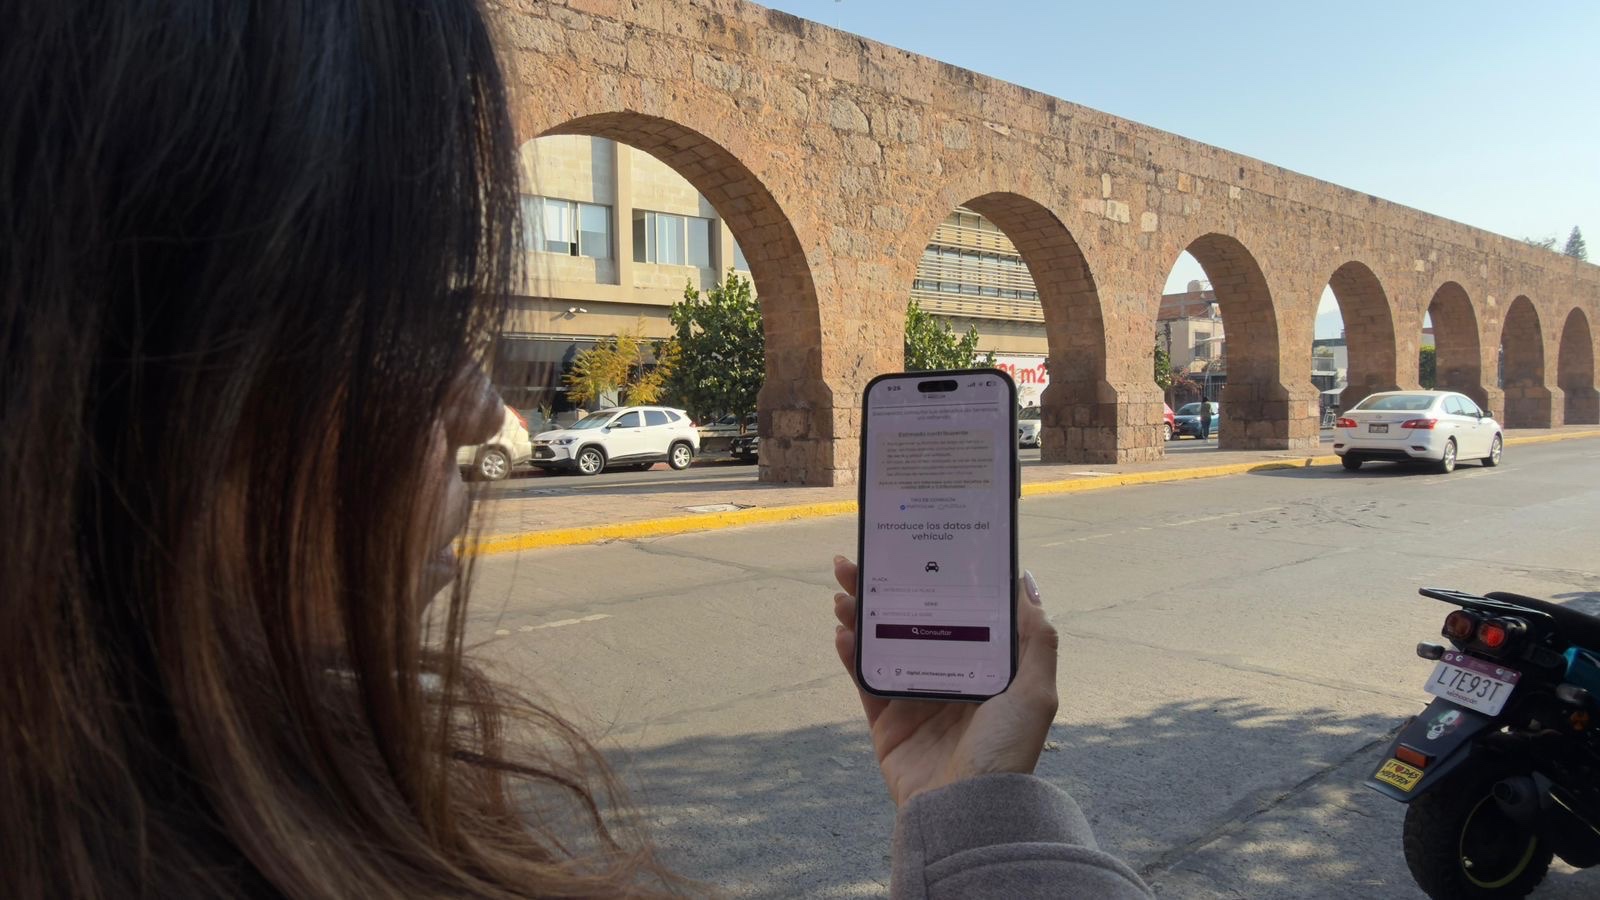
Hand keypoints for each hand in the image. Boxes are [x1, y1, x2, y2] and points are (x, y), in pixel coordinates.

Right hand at [831, 557, 1058, 805]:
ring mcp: (915, 698)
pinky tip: (843, 630)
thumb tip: (1025, 583)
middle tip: (860, 563)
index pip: (955, 613)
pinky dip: (851, 653)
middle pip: (911, 621)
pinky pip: (865, 679)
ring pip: (882, 643)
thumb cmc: (1005, 751)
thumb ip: (1035, 639)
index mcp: (983, 669)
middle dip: (884, 590)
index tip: (916, 552)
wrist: (965, 810)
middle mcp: (948, 677)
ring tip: (844, 590)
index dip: (934, 583)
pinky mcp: (887, 721)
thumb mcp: (1036, 692)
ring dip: (861, 614)